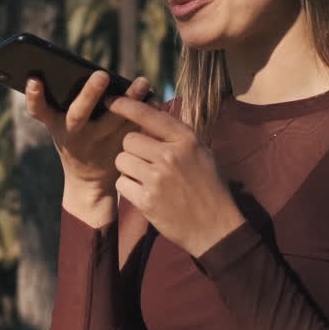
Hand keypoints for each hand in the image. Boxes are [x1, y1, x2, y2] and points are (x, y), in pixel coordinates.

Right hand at [25, 72, 152, 205]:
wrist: (89, 183)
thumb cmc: (75, 140)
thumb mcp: (61, 125)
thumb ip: (65, 103)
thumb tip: (92, 73)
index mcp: (56, 125)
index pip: (38, 111)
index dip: (34, 97)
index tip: (34, 79)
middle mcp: (74, 135)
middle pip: (78, 114)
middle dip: (89, 94)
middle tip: (102, 74)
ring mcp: (96, 144)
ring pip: (113, 121)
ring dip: (129, 100)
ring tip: (142, 82)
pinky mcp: (118, 149)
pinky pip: (132, 129)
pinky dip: (146, 113)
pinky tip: (155, 98)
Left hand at [106, 96, 245, 257]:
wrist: (216, 228)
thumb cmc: (210, 188)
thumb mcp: (202, 153)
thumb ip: (177, 136)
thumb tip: (151, 116)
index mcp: (186, 140)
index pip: (149, 115)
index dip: (126, 105)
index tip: (112, 101)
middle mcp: (171, 155)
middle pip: (128, 140)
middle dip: (132, 150)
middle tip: (145, 162)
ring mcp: (157, 178)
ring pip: (121, 160)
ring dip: (128, 169)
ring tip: (146, 179)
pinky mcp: (147, 200)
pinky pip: (121, 183)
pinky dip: (128, 188)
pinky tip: (144, 194)